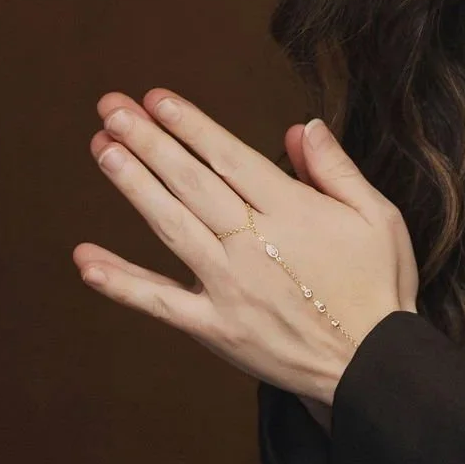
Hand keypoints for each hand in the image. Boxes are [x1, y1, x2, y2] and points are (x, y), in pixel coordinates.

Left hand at [73, 88, 419, 404]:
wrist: (372, 364)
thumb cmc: (379, 286)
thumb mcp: (378, 216)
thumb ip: (336, 170)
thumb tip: (301, 127)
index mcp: (294, 213)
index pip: (231, 158)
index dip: (191, 125)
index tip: (157, 99)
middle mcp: (253, 245)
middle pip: (192, 183)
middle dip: (149, 142)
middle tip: (112, 109)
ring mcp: (229, 288)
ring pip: (172, 227)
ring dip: (134, 187)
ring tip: (102, 150)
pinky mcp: (215, 328)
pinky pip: (160, 302)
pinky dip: (121, 283)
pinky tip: (85, 259)